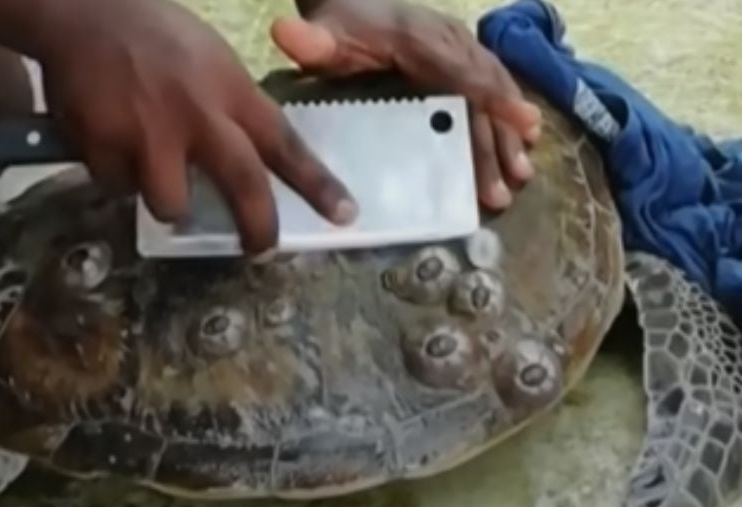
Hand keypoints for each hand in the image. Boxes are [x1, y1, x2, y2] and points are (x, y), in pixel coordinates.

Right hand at [34, 0, 356, 254]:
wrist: (81, 11)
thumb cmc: (152, 33)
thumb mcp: (210, 60)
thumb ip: (229, 108)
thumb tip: (246, 156)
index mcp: (230, 89)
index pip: (285, 143)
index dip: (318, 184)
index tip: (345, 215)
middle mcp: (198, 115)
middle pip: (243, 186)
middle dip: (258, 228)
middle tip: (261, 251)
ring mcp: (150, 134)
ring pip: (170, 205)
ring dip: (163, 197)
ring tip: (147, 169)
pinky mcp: (104, 147)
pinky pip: (117, 187)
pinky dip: (114, 175)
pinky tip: (108, 141)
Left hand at [272, 0, 542, 209]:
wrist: (349, 1)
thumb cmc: (336, 23)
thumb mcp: (322, 30)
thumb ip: (309, 39)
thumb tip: (286, 33)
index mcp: (419, 38)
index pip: (460, 68)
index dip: (490, 95)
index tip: (519, 121)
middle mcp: (450, 43)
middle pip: (482, 93)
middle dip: (496, 139)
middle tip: (505, 186)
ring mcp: (461, 53)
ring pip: (492, 96)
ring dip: (505, 139)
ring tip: (518, 179)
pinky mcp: (464, 66)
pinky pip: (491, 93)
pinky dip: (505, 123)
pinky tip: (521, 152)